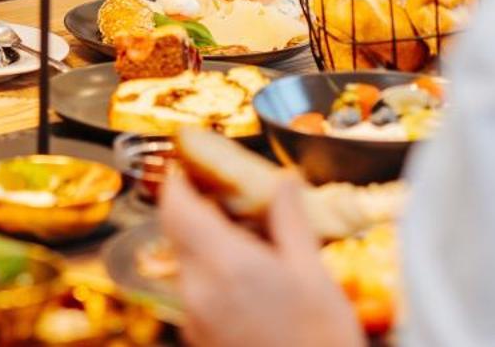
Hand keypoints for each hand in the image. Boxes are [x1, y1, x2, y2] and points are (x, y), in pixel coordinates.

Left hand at [159, 167, 364, 346]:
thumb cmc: (320, 340)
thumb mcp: (314, 274)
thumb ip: (290, 221)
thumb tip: (284, 181)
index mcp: (225, 263)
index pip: (175, 206)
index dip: (179, 179)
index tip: (194, 164)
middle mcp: (198, 290)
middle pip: (178, 232)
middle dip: (200, 211)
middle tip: (234, 202)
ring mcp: (194, 319)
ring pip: (186, 263)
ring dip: (208, 245)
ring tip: (252, 245)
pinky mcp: (198, 338)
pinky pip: (194, 293)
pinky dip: (212, 276)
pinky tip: (249, 282)